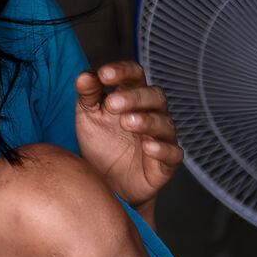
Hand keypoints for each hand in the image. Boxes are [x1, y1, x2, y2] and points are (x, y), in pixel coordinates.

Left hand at [74, 60, 182, 214]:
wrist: (106, 184)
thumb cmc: (101, 145)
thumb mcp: (88, 117)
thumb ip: (87, 94)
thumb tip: (84, 77)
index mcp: (133, 97)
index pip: (134, 74)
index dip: (122, 71)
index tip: (103, 75)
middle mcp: (152, 113)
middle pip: (154, 96)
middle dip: (134, 97)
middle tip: (112, 104)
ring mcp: (162, 137)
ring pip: (164, 123)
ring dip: (146, 121)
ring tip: (127, 123)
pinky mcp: (167, 163)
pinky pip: (172, 153)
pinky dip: (162, 149)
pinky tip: (148, 147)